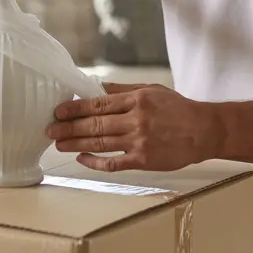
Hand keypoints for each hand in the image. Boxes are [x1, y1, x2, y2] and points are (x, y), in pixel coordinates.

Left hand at [46, 84, 223, 172]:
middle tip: (50, 129)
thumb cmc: (178, 109)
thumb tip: (97, 88)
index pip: (98, 103)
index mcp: (137, 100)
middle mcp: (136, 120)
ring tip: (58, 143)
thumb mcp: (152, 90)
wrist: (203, 131)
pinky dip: (96, 161)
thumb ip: (124, 91)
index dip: (75, 108)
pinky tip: (82, 158)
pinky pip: (113, 163)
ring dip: (76, 144)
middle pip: (95, 124)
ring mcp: (139, 142)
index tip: (58, 110)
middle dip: (69, 127)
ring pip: (100, 143)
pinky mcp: (143, 160)